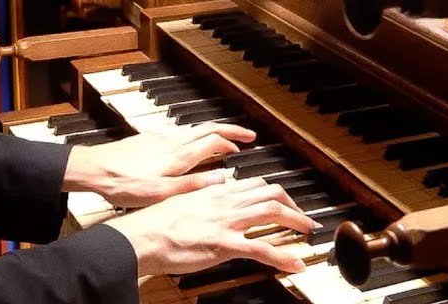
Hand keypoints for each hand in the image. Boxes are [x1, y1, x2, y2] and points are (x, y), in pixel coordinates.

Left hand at [63, 122, 255, 207]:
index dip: (233, 142)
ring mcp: (160, 136)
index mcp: (179, 155)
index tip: (245, 146)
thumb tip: (221, 179)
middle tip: (246, 134)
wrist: (94, 169)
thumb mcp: (161, 193)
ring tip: (224, 137)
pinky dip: (195, 133)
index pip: (214, 140)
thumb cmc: (124, 183)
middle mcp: (172, 140)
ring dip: (213, 130)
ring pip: (194, 127)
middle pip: (208, 127)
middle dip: (230, 129)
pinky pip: (180, 130)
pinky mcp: (149, 137)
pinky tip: (191, 141)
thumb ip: (192, 185)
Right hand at [105, 176, 318, 275]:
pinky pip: (262, 249)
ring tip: (308, 232)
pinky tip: (295, 264)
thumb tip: (216, 183)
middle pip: (271, 193)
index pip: (253, 184)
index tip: (283, 202)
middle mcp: (225, 201)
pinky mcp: (225, 244)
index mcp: (214, 191)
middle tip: (303, 218)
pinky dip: (283, 257)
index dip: (274, 193)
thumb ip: (202, 191)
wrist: (139, 236)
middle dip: (293, 205)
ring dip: (296, 222)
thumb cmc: (153, 224)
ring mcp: (227, 222)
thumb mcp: (180, 199)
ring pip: (273, 212)